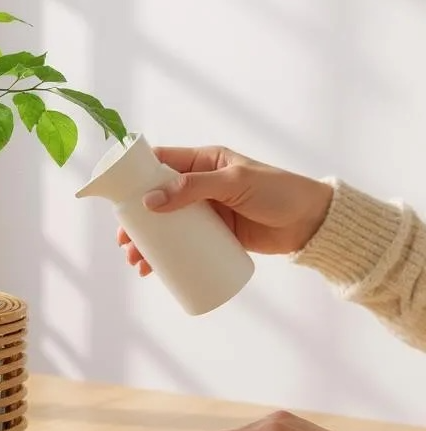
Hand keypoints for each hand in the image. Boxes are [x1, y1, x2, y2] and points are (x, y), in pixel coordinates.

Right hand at [118, 146, 333, 275]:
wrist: (313, 223)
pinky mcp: (215, 234)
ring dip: (147, 243)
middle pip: (155, 199)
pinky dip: (167, 256)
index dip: (135, 176)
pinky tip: (154, 269)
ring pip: (166, 225)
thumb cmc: (279, 193)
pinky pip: (183, 244)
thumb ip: (195, 188)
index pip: (160, 162)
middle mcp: (200, 184)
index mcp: (203, 161)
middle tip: (125, 242)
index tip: (116, 196)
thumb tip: (150, 201)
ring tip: (137, 262)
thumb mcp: (235, 183)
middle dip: (136, 221)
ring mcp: (206, 211)